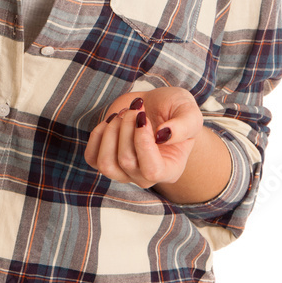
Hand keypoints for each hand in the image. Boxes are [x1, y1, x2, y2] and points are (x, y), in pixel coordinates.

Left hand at [84, 87, 203, 189]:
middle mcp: (145, 176)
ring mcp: (124, 171)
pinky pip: (91, 157)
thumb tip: (163, 135)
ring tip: (123, 115)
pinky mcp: (107, 159)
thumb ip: (183, 125)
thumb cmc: (175, 111)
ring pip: (105, 164)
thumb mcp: (189, 112)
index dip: (142, 142)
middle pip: (125, 161)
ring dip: (111, 131)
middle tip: (136, 109)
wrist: (156, 106)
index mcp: (170, 169)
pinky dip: (97, 135)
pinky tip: (111, 121)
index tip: (143, 117)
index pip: (151, 170)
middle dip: (126, 126)